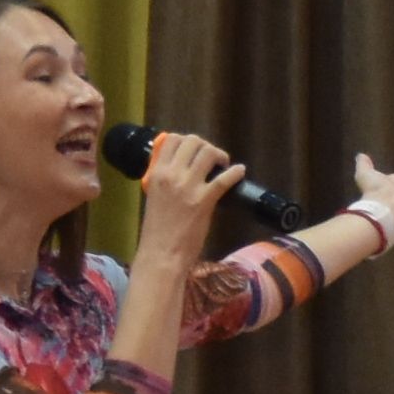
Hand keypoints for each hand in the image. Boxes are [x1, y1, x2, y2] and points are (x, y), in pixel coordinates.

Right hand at [130, 127, 238, 264]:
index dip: (186, 141)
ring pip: (208, 153)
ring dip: (220, 155)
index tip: (193, 151)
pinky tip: (239, 172)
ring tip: (223, 165)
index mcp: (156, 174)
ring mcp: (189, 187)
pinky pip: (224, 178)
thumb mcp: (154, 197)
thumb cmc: (156, 231)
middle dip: (205, 146)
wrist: (161, 254)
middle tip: (212, 159)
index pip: (171, 139)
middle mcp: (171, 175)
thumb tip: (179, 170)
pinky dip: (235, 172)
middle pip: (193, 141)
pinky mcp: (204, 201)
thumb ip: (164, 181)